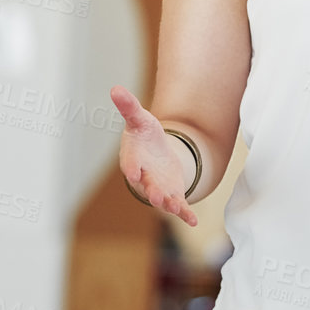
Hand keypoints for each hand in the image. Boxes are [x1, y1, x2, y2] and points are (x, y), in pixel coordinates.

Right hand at [111, 85, 197, 225]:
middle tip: (157, 198)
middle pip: (147, 186)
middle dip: (152, 192)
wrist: (155, 153)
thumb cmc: (144, 136)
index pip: (131, 164)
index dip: (132, 167)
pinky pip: (179, 206)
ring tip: (176, 209)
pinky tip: (193, 221)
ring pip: (163, 199)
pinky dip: (185, 214)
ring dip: (169, 204)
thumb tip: (115, 88)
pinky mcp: (173, 194)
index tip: (134, 172)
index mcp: (133, 159)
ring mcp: (158, 188)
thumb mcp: (140, 119)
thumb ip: (129, 107)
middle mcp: (144, 177)